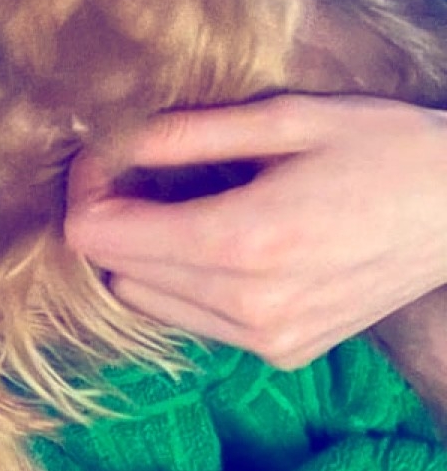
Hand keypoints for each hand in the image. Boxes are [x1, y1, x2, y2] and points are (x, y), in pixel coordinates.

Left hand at [63, 94, 446, 367]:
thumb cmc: (384, 148)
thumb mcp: (286, 118)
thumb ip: (185, 133)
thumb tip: (105, 137)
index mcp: (243, 240)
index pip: (98, 235)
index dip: (86, 188)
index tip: (104, 152)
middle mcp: (249, 305)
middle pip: (113, 269)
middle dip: (111, 216)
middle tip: (141, 169)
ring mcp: (268, 338)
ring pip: (144, 300)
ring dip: (144, 252)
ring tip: (186, 201)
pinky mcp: (284, 352)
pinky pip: (192, 320)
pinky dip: (184, 281)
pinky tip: (224, 240)